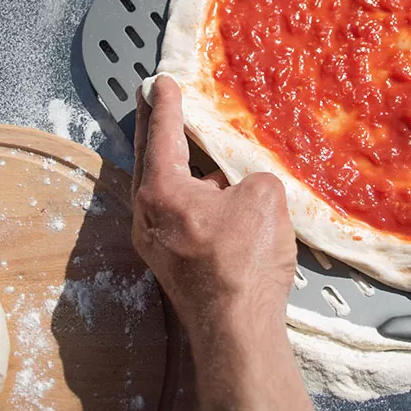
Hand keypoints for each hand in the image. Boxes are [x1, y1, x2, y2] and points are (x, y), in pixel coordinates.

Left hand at [131, 76, 296, 338]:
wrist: (237, 329)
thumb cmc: (244, 260)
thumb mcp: (263, 196)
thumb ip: (250, 175)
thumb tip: (239, 188)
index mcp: (161, 190)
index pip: (163, 135)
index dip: (166, 104)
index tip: (160, 82)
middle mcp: (147, 216)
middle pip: (150, 160)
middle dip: (154, 128)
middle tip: (152, 100)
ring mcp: (155, 244)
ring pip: (162, 191)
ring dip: (172, 164)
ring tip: (185, 143)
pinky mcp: (171, 265)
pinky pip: (174, 215)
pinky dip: (187, 194)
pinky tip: (210, 194)